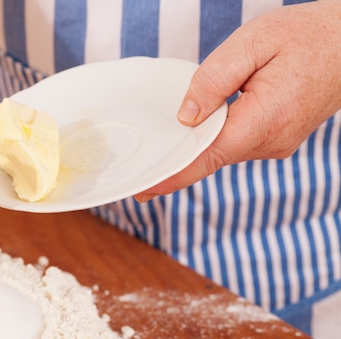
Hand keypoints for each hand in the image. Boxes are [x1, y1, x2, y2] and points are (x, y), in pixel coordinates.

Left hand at [135, 0, 340, 201]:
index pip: (207, 157)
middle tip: (145, 162)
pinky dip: (217, 135)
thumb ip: (213, 80)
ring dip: (200, 140)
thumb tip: (185, 118)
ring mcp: (277, 144)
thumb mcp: (253, 43)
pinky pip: (236, 142)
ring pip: (223, 149)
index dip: (173, 175)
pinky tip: (206, 122)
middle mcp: (271, 142)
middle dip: (178, 156)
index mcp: (265, 119)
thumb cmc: (306, 35)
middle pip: (211, 155)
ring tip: (178, 129)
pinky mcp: (277, 139)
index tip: (144, 190)